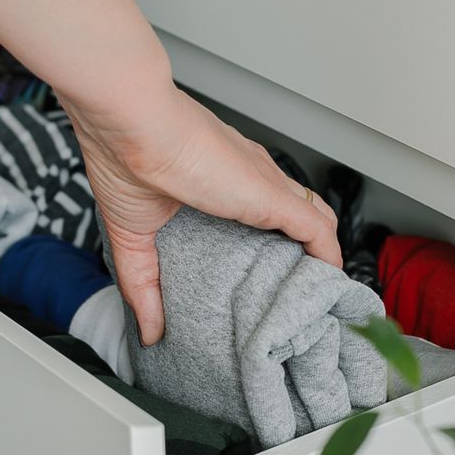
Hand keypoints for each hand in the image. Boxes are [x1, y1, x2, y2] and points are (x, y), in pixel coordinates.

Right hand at [63, 85, 341, 345]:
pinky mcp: (273, 195)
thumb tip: (150, 331)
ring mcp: (264, 184)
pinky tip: (330, 281)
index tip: (263, 276)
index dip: (266, 240)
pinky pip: (318, 229)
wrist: (131, 123)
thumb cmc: (123, 157)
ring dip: (319, 253)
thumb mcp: (132, 235)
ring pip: (313, 218)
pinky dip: (328, 256)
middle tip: (294, 289)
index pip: (257, 210)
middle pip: (294, 211)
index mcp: (216, 179)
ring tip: (315, 290)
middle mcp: (248, 178)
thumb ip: (143, 285)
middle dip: (300, 249)